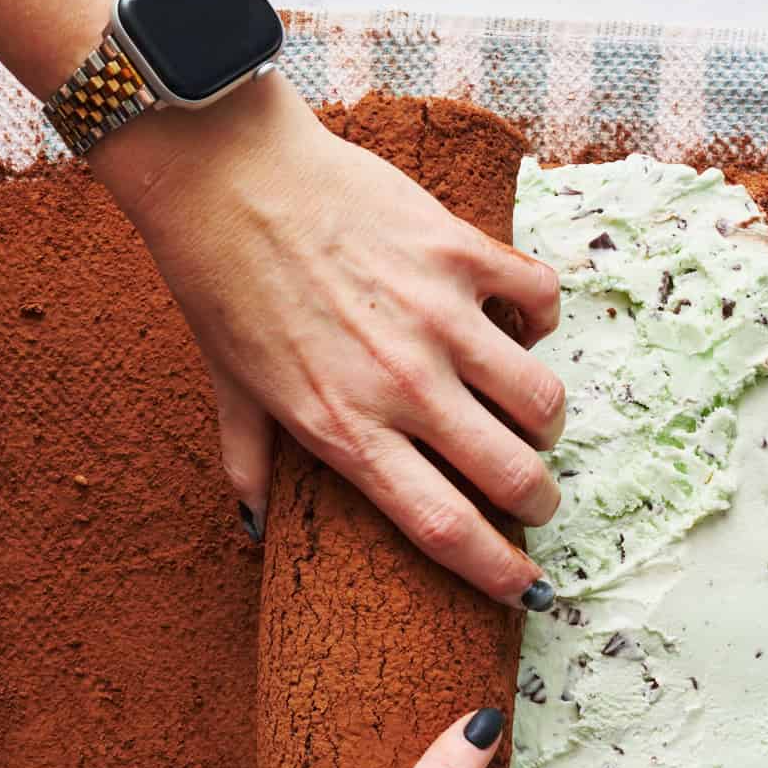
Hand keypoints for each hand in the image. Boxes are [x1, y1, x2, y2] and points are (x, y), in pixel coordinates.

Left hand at [92, 75, 565, 608]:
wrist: (226, 176)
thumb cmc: (223, 284)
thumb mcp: (231, 388)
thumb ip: (249, 465)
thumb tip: (252, 530)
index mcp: (345, 431)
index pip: (443, 528)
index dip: (497, 571)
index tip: (526, 591)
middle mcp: (401, 385)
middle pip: (512, 475)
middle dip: (539, 501)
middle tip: (536, 497)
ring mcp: (437, 317)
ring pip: (540, 398)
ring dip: (544, 419)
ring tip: (529, 415)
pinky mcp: (458, 252)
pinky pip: (540, 300)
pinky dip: (541, 318)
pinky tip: (519, 322)